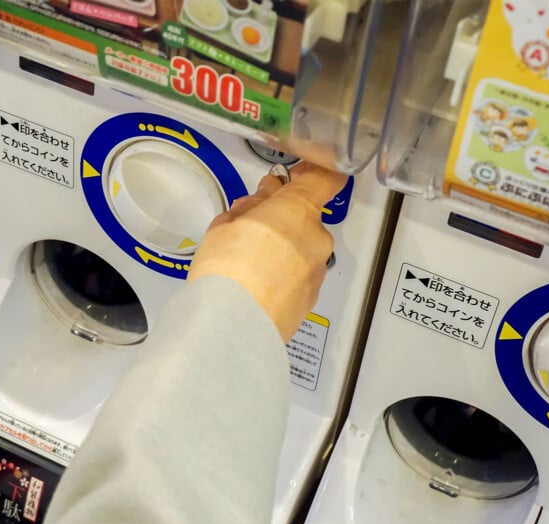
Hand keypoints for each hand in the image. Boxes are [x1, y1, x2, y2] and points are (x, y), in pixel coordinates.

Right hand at [188, 162, 346, 342]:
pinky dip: (281, 273)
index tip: (296, 173)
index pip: (324, 178)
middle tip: (250, 219)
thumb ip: (249, 208)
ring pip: (302, 247)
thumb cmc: (227, 272)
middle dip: (280, 215)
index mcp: (298, 211)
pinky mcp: (310, 299)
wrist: (233, 326)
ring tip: (245, 258)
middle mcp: (315, 239)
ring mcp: (316, 271)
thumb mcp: (225, 225)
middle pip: (305, 216)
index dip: (311, 172)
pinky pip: (298, 275)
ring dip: (280, 246)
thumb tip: (260, 203)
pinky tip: (254, 281)